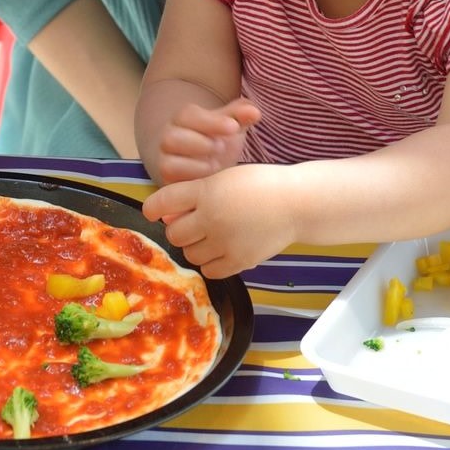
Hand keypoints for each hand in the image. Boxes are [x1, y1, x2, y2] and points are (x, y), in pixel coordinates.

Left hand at [141, 164, 296, 278]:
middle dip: (179, 228)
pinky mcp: (239, 261)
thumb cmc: (259, 185)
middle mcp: (211, 218)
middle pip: (174, 233)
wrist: (296, 203)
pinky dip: (211, 262)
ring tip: (211, 236)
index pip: (163, 202)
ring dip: (195, 246)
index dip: (152, 208)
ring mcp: (225, 242)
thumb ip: (194, 195)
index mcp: (206, 192)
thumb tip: (166, 216)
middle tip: (193, 224)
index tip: (153, 212)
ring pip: (190, 253)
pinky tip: (221, 250)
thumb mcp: (224, 178)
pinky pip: (209, 270)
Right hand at [154, 98, 259, 183]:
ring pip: (168, 163)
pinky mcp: (168, 181)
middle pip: (172, 137)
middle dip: (200, 144)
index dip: (212, 122)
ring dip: (195, 166)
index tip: (234, 128)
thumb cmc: (218, 142)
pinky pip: (172, 184)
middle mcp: (170, 138)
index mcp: (184, 119)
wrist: (203, 166)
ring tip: (215, 166)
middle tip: (222, 148)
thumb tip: (254, 112)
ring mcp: (166, 161)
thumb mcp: (230, 126)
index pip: (188, 115)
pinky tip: (208, 180)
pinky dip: (191, 181)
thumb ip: (240, 116)